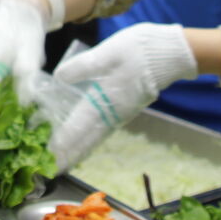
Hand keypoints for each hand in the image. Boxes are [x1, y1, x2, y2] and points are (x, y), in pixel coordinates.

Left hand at [46, 23, 197, 170]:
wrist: (171, 53)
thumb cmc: (138, 50)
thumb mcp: (108, 52)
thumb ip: (84, 66)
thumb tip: (59, 76)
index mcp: (104, 99)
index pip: (79, 126)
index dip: (64, 141)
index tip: (50, 155)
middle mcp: (112, 112)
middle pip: (88, 138)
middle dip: (70, 153)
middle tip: (54, 168)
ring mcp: (121, 112)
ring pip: (96, 135)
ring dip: (81, 148)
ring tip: (66, 160)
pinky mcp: (126, 107)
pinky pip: (104, 129)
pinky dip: (92, 138)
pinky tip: (86, 140)